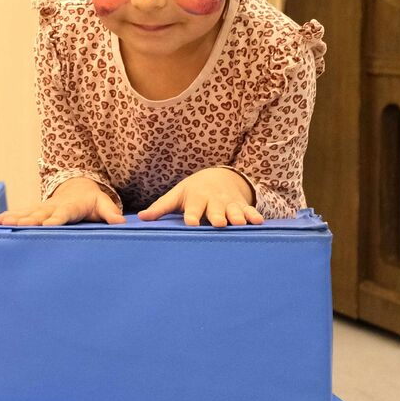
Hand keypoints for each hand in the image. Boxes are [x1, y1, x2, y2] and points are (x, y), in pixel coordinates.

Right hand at [0, 177, 122, 225]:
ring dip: (11, 218)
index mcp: (70, 207)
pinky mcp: (33, 210)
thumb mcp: (103, 204)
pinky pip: (17, 213)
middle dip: (26, 219)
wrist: (77, 187)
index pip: (62, 214)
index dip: (55, 219)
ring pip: (24, 213)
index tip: (47, 225)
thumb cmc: (92, 200)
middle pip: (38, 214)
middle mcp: (52, 207)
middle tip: (14, 225)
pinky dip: (5, 217)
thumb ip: (110, 213)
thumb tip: (121, 223)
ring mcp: (41, 208)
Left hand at [137, 168, 262, 227]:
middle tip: (218, 223)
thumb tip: (140, 218)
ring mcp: (229, 203)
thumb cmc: (192, 192)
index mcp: (196, 199)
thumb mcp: (176, 196)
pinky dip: (254, 216)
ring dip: (237, 216)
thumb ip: (160, 208)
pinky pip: (249, 211)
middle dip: (217, 215)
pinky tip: (259, 222)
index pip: (193, 209)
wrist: (218, 177)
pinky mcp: (242, 206)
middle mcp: (213, 201)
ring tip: (239, 223)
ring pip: (234, 210)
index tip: (192, 223)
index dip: (192, 215)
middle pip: (215, 209)